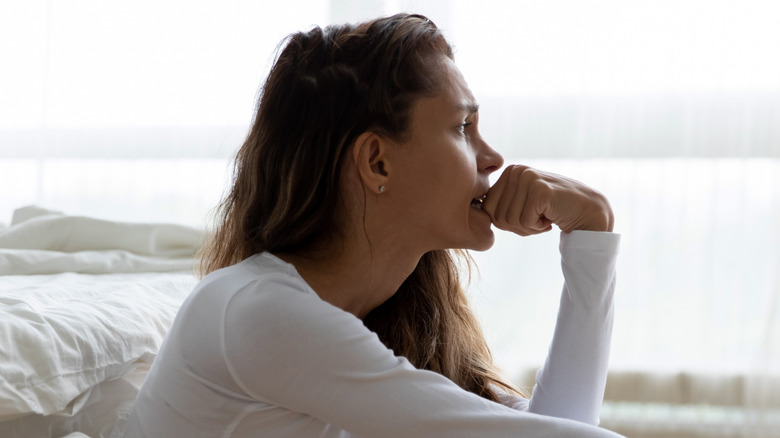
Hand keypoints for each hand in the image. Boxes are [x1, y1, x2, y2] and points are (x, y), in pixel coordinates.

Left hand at [482, 165, 613, 235]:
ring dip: (528, 227)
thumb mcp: (519, 205)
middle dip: (517, 226)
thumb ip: (499, 206)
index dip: (507, 222)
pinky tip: (551, 216)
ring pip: (509, 220)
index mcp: (508, 173)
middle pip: (497, 216)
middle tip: (538, 218)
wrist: (586, 212)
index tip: (528, 215)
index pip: (488, 210)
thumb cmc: (550, 212)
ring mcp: (528, 178)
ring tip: (545, 216)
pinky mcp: (539, 189)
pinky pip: (524, 222)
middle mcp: (516, 171)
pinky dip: (538, 227)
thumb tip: (476, 210)